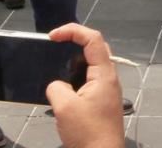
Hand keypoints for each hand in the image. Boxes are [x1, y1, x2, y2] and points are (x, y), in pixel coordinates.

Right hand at [46, 24, 123, 147]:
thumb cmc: (87, 131)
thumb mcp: (65, 107)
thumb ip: (56, 87)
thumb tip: (57, 85)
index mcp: (104, 74)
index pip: (93, 38)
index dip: (73, 30)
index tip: (52, 36)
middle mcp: (109, 78)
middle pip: (95, 48)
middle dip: (75, 41)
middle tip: (54, 46)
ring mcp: (106, 90)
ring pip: (92, 65)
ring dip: (75, 60)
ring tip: (55, 63)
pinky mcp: (101, 102)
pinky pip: (89, 80)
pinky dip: (75, 76)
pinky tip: (62, 86)